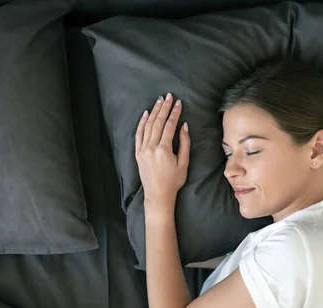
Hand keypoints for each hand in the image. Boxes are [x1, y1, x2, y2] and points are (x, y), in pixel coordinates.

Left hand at [135, 93, 189, 208]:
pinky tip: (146, 113)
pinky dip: (142, 123)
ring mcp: (143, 150)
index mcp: (163, 150)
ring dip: (154, 112)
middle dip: (164, 108)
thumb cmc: (173, 181)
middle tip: (169, 97)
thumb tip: (184, 126)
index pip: (169, 126)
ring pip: (148, 126)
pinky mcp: (138, 153)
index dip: (175, 113)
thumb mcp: (184, 163)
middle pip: (158, 122)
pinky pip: (139, 134)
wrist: (158, 194)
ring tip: (160, 101)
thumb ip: (184, 144)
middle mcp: (151, 147)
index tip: (179, 103)